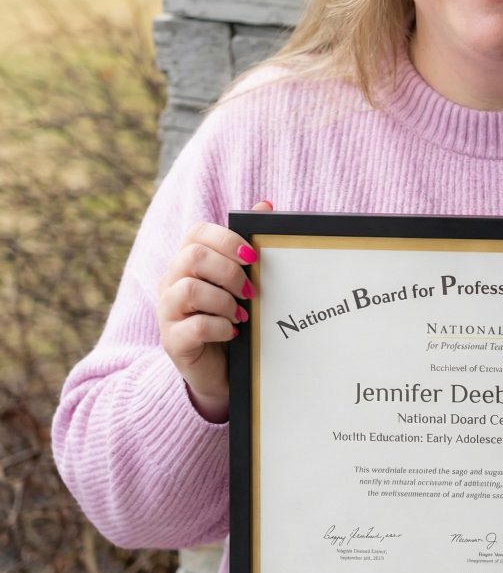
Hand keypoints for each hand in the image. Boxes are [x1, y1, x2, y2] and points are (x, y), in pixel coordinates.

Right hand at [157, 200, 272, 422]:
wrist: (220, 366)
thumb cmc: (231, 316)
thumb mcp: (241, 281)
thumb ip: (248, 246)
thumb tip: (267, 205)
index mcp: (187, 261)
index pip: (197, 233)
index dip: (227, 240)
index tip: (253, 257)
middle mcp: (171, 281)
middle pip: (192, 257)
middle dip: (229, 272)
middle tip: (251, 291)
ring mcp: (167, 311)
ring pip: (189, 290)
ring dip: (224, 301)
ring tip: (241, 315)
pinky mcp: (172, 341)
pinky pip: (194, 326)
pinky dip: (220, 327)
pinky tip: (232, 333)